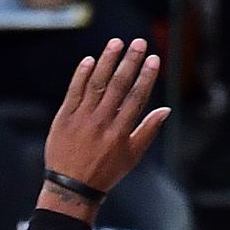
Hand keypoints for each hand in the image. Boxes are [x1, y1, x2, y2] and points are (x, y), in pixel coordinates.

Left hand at [43, 38, 170, 199]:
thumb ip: (148, 129)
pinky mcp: (63, 117)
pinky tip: (90, 60)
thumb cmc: (107, 171)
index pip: (136, 97)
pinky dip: (81, 75)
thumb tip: (166, 109)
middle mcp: (102, 122)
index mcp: (121, 131)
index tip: (153, 59)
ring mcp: (81, 118)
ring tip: (116, 43)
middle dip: (130, 62)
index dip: (146, 76)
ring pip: (96, 83)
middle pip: (118, 85)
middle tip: (138, 43)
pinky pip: (74, 91)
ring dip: (107, 61)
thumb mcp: (133, 155)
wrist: (71, 186)